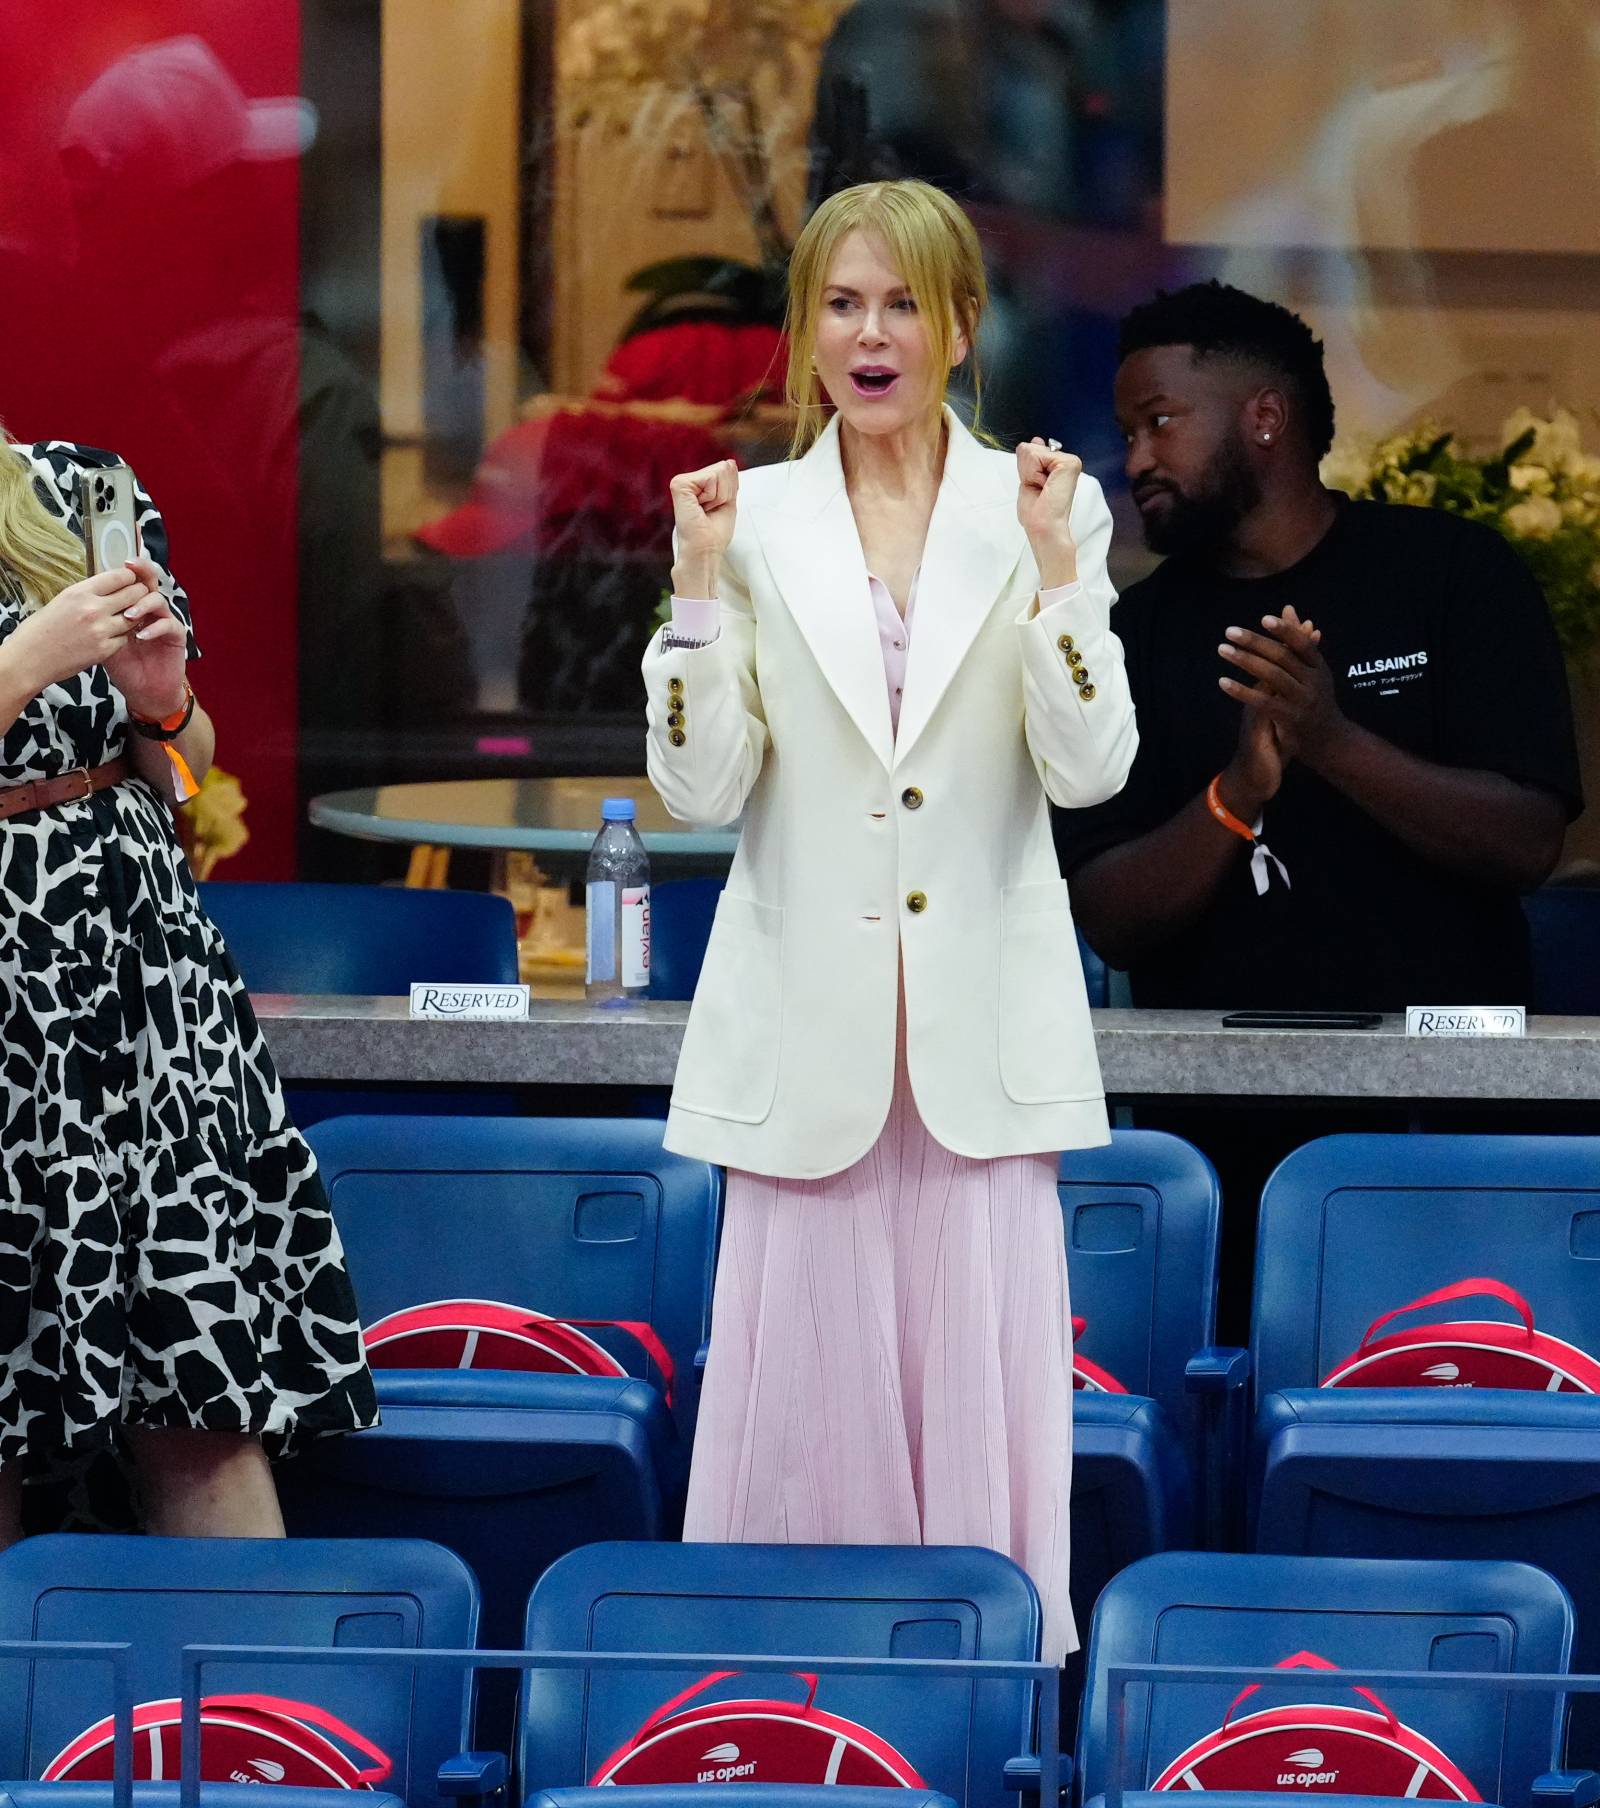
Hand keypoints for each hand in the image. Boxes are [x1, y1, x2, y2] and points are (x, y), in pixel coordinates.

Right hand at [2, 563, 150, 696]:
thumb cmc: (41, 629)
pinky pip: (126, 638)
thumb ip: (88, 593)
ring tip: (128, 615)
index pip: (119, 576)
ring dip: (135, 616)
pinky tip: (115, 634)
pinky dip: (124, 635)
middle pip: (134, 594)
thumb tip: (110, 586)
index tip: (132, 579)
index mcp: (80, 592)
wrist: (31, 658)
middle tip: (138, 596)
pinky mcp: (105, 649)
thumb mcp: (63, 600)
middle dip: (139, 594)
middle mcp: (93, 609)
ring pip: (135, 617)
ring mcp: (101, 630)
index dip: (130, 577)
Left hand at [104, 558, 188, 719]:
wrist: (143, 690)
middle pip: (149, 582)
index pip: (131, 579)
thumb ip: (100, 619)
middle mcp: (149, 609)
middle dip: (140, 576)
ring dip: (142, 605)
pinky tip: (141, 636)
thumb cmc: (122, 665)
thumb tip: (80, 599)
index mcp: (132, 605)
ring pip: (158, 600)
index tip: (119, 562)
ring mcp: (163, 621)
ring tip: (128, 617)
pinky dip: (154, 628)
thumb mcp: (103, 639)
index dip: (128, 569)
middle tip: (129, 573)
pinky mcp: (176, 636)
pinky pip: (169, 624)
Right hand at [669, 458, 737, 595]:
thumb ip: (729, 481)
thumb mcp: (727, 501)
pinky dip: (714, 496)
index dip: (729, 491)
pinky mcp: (679, 484)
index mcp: (697, 485)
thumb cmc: (714, 533)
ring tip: (706, 510)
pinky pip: (711, 478)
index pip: (725, 470)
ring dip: (720, 495)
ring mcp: (682, 481)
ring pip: (719, 472)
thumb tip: (730, 462)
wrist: (705, 549)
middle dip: (725, 492)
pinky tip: (701, 508)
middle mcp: (687, 481)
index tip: (716, 509)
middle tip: (711, 510)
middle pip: (723, 468)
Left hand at [1016, 438, 1080, 587]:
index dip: (1026, 470)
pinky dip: (1033, 473)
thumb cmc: (1036, 513)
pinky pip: (1037, 456)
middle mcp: (1066, 462)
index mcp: (1057, 467)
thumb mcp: (1028, 481)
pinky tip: (1045, 486)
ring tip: (1041, 489)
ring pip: (1033, 451)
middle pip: (1030, 449)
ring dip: (1029, 473)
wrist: (1044, 527)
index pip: (1031, 452)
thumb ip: (1031, 460)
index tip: (1036, 488)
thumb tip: (1036, 440)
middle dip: (1027, 470)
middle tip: (1038, 490)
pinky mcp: (1070, 463)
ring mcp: (1070, 461)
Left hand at [1218, 603, 1344, 767]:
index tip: (1264, 619)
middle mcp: (1314, 682)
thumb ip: (1297, 641)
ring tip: (1223, 649)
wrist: (1328, 741)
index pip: (1302, 644)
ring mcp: (1303, 701)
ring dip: (1245, 661)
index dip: (1285, 631)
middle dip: (1255, 642)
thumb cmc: (1315, 699)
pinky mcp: (1289, 719)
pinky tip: (1223, 682)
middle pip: (1282, 657)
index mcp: (1319, 668)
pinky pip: (1263, 701)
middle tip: (1229, 631)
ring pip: (1272, 676)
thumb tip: (1287, 608)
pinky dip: (1241, 690)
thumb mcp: (1311, 670)